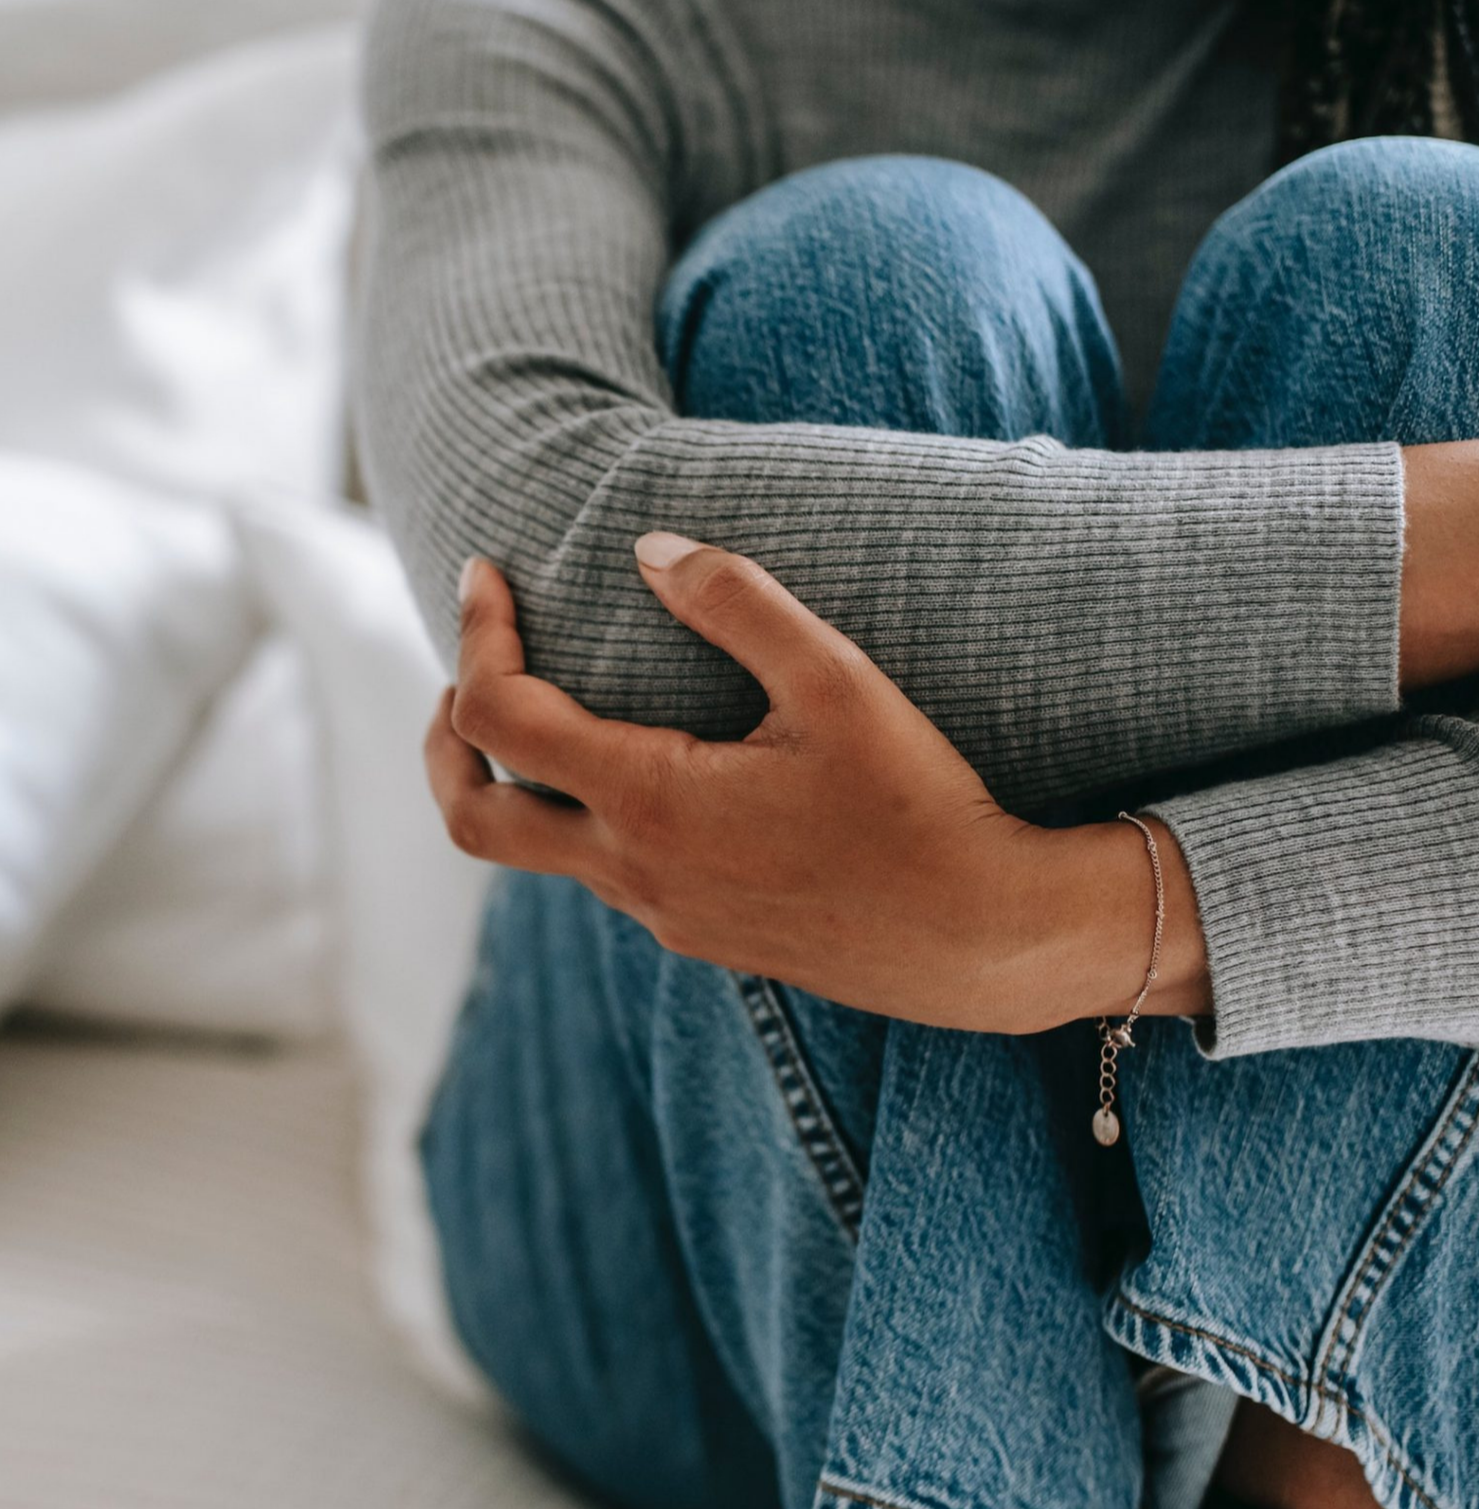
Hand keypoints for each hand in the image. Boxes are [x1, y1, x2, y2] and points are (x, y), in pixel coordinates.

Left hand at [424, 533, 1209, 1033]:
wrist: (980, 939)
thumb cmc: (915, 806)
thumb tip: (649, 550)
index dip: (478, 635)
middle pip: (472, 818)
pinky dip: (586, 818)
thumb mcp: (836, 682)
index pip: (501, 718)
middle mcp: (637, 871)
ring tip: (555, 712)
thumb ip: (735, 602)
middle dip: (447, 740)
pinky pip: (608, 878)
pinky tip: (651, 781)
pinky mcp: (705, 938)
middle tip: (466, 674)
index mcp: (651, 801)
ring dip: (521, 780)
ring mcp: (667, 915)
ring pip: (540, 853)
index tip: (487, 576)